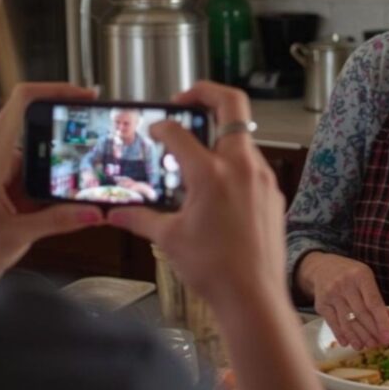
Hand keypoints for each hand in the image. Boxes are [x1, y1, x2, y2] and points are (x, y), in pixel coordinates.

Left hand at [0, 83, 104, 277]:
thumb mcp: (16, 236)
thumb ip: (57, 222)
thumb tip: (91, 211)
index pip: (18, 106)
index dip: (50, 90)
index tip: (79, 94)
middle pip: (35, 131)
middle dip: (66, 138)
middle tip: (95, 143)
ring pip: (38, 161)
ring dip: (61, 170)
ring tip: (85, 183)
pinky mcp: (4, 195)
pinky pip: (34, 183)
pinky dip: (53, 189)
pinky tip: (69, 202)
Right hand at [107, 81, 285, 310]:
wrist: (254, 297)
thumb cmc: (216, 271)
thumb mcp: (169, 239)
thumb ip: (140, 218)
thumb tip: (117, 213)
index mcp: (212, 173)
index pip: (180, 132)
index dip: (161, 125)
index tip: (155, 130)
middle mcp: (242, 167)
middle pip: (231, 104)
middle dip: (205, 92)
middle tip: (184, 99)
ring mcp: (262, 178)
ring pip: (242, 136)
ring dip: (218, 133)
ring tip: (196, 152)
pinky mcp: (272, 193)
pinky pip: (251, 164)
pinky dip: (232, 163)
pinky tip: (215, 185)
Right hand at [299, 252, 388, 349]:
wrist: (323, 267)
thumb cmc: (350, 276)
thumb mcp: (367, 281)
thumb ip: (381, 303)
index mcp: (361, 275)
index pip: (374, 303)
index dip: (382, 322)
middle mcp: (345, 284)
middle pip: (361, 314)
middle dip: (371, 332)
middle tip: (378, 345)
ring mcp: (331, 294)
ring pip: (347, 321)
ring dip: (357, 337)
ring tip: (365, 347)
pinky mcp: (320, 304)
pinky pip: (332, 323)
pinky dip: (341, 335)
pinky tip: (348, 343)